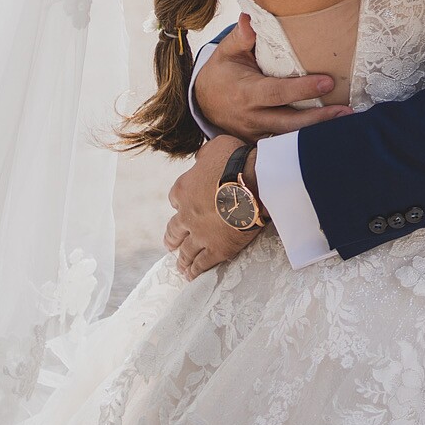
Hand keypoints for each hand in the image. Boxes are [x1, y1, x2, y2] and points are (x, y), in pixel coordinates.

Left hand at [164, 135, 259, 278]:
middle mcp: (186, 214)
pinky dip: (195, 271)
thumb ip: (205, 155)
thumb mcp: (215, 147)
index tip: (183, 206)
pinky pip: (202, 264)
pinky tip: (191, 276)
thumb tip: (202, 158)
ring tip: (180, 265)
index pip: (175, 198)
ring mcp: (200, 234)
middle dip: (172, 238)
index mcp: (183, 189)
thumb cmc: (237, 160)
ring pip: (186, 251)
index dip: (179, 203)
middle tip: (170, 244)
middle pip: (173, 230)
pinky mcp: (217, 249)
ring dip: (181, 259)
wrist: (254, 183)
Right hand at [192, 14, 351, 140]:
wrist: (203, 102)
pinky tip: (331, 134)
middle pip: (288, 123)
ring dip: (317, 133)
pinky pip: (285, 144)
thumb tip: (250, 18)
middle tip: (346, 111)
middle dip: (318, 119)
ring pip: (289, 138)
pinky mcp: (261, 142)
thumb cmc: (223, 71)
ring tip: (347, 123)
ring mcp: (256, 133)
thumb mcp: (227, 52)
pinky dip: (307, 140)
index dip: (302, 89)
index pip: (277, 93)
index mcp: (246, 93)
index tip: (328, 82)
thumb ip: (241, 37)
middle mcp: (252, 117)